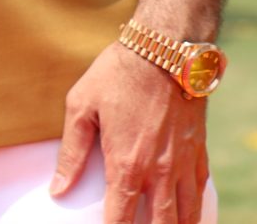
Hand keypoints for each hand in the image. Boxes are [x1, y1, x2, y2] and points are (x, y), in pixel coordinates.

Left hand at [50, 42, 209, 222]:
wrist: (166, 49)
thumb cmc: (118, 75)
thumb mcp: (81, 107)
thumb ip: (71, 153)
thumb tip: (57, 190)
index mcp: (126, 165)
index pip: (120, 220)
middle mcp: (159, 172)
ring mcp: (183, 164)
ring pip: (185, 217)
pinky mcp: (199, 153)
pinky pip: (200, 194)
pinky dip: (194, 214)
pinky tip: (187, 219)